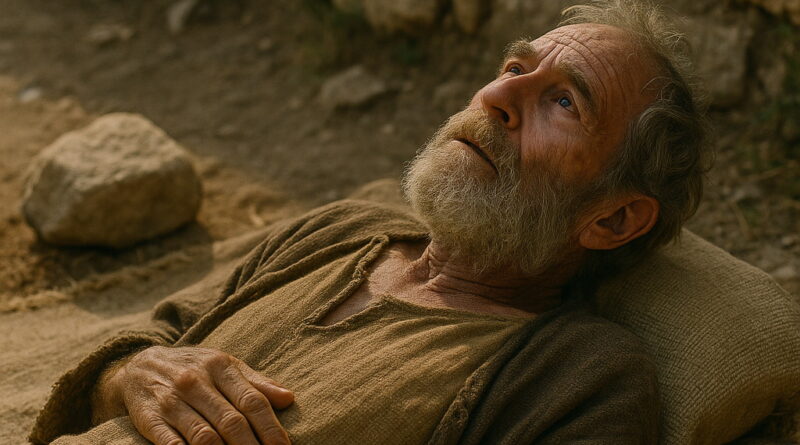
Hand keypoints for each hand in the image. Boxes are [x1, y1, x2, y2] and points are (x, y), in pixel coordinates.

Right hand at [103, 346, 293, 444]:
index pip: (252, 401)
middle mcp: (196, 381)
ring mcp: (172, 401)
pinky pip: (172, 444)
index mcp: (220, 366)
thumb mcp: (225, 365)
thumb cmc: (194, 367)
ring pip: (205, 436)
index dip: (270, 427)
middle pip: (231, 421)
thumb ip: (256, 383)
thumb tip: (288, 398)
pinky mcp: (150, 419)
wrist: (140, 365)